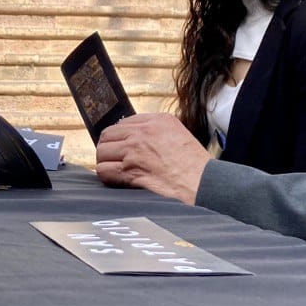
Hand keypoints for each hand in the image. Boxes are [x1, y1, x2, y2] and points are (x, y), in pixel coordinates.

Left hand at [95, 113, 210, 203]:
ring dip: (106, 162)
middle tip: (115, 158)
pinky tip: (116, 180)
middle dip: (109, 148)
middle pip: (108, 135)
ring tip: (115, 169)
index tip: (121, 145)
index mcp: (158, 120)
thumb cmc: (196, 166)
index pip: (124, 122)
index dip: (120, 136)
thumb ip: (159, 132)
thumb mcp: (181, 135)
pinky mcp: (130, 171)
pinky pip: (104, 170)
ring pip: (102, 152)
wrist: (203, 184)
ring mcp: (135, 151)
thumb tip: (140, 138)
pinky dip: (107, 177)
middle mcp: (144, 132)